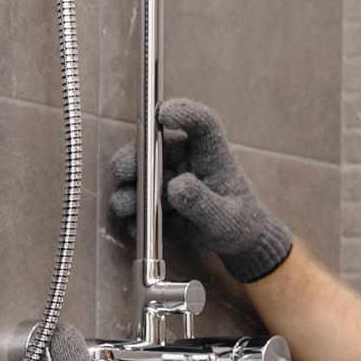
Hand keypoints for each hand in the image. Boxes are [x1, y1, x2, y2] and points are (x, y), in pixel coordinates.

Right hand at [110, 98, 293, 282]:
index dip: (184, 114)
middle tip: (120, 170)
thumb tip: (175, 186)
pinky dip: (135, 215)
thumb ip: (202, 202)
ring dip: (129, 188)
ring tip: (123, 205)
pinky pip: (142, 204)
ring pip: (144, 175)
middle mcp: (189, 162)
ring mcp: (172, 181)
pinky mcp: (160, 202)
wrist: (237, 247)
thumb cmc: (240, 224)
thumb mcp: (225, 219)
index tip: (162, 114)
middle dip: (136, 157)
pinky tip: (137, 228)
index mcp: (213, 157)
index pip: (202, 125)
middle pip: (159, 148)